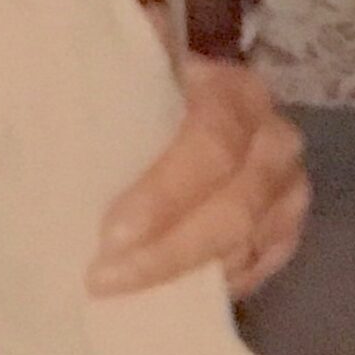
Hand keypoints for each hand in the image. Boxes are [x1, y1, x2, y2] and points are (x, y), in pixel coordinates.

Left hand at [88, 31, 309, 299]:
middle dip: (167, 250)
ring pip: (246, 244)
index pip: (212, 144)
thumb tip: (66, 66)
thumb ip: (117, 66)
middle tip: (104, 278)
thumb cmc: (149, 83)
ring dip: (185, 273)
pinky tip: (170, 293)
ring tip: (123, 293)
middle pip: (234, 206)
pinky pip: (260, 266)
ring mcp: (289, 186)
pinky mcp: (288, 225)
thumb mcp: (135, 61)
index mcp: (235, 91)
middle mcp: (274, 137)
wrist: (190, 101)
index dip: (165, 194)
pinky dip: (216, 283)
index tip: (112, 234)